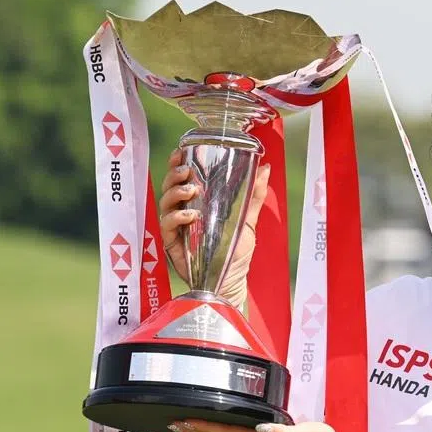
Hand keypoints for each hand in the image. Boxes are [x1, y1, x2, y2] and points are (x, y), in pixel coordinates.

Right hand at [158, 147, 271, 305]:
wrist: (231, 280)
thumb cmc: (236, 251)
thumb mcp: (247, 220)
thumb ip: (253, 197)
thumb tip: (265, 168)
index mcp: (197, 203)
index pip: (182, 178)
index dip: (177, 163)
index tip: (181, 151)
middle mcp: (182, 212)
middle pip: (169, 187)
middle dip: (174, 175)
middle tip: (187, 171)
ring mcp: (176, 228)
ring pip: (165, 203)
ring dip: (175, 193)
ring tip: (190, 190)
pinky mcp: (173, 244)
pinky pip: (168, 226)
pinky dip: (177, 218)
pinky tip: (190, 215)